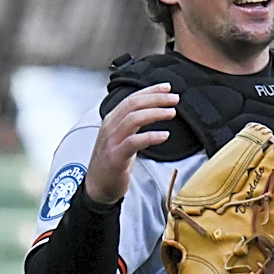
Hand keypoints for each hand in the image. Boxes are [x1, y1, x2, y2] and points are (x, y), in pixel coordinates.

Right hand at [85, 83, 178, 204]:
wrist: (98, 186)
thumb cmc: (113, 161)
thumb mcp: (123, 137)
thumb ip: (134, 123)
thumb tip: (154, 110)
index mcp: (112, 119)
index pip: (132, 98)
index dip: (150, 91)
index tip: (168, 87)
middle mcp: (110, 126)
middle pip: (133, 104)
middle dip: (156, 98)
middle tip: (175, 98)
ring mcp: (111, 141)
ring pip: (133, 119)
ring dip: (155, 113)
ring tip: (172, 112)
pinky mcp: (115, 156)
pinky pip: (133, 142)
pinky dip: (150, 136)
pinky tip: (165, 135)